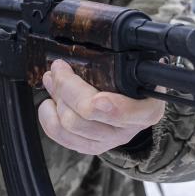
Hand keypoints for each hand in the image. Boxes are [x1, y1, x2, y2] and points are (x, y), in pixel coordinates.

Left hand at [37, 59, 164, 154]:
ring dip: (56, 99)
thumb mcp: (137, 69)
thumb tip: (81, 48)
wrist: (140, 105)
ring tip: (52, 82)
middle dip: (66, 86)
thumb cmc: (136, 83)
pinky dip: (49, 118)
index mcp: (145, 110)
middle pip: (86, 114)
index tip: (93, 93)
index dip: (105, 105)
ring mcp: (108, 140)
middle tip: (59, 67)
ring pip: (70, 125)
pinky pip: (62, 138)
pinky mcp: (91, 147)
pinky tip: (49, 104)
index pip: (122, 113)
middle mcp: (127, 129)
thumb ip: (118, 61)